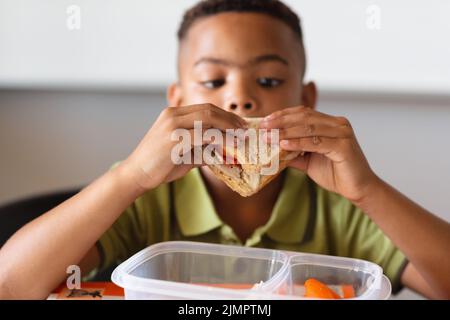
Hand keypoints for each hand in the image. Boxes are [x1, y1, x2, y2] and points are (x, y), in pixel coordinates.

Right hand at [120, 103, 246, 191]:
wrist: (136, 175)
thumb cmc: (159, 165)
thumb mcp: (184, 153)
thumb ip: (202, 148)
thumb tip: (224, 151)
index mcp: (173, 114)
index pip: (205, 108)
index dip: (225, 115)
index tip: (240, 124)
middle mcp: (172, 115)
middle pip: (209, 110)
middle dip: (231, 119)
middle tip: (245, 130)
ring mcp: (172, 125)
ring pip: (208, 119)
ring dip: (228, 128)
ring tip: (242, 137)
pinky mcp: (174, 139)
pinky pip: (203, 136)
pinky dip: (220, 140)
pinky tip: (230, 147)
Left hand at [260, 106, 378, 202]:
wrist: (358, 189)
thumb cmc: (336, 174)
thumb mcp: (308, 160)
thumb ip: (293, 152)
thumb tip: (272, 149)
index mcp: (330, 123)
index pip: (303, 113)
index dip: (283, 115)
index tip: (265, 121)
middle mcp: (338, 124)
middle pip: (304, 117)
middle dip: (281, 121)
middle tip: (263, 126)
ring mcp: (342, 133)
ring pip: (309, 128)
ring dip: (285, 131)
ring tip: (269, 136)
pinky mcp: (344, 146)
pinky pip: (316, 142)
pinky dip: (298, 143)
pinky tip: (283, 144)